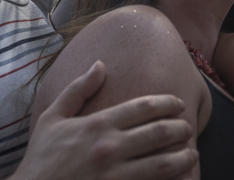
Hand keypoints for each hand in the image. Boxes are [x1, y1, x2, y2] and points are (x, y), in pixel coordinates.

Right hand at [14, 61, 197, 179]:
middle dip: (181, 128)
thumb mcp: (52, 118)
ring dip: (183, 157)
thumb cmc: (41, 158)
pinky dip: (168, 179)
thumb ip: (77, 90)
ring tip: (191, 154)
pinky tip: (178, 177)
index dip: (168, 103)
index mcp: (98, 124)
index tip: (178, 104)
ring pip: (163, 163)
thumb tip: (100, 64)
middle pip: (159, 132)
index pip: (144, 107)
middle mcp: (110, 147)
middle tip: (188, 127)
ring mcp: (115, 174)